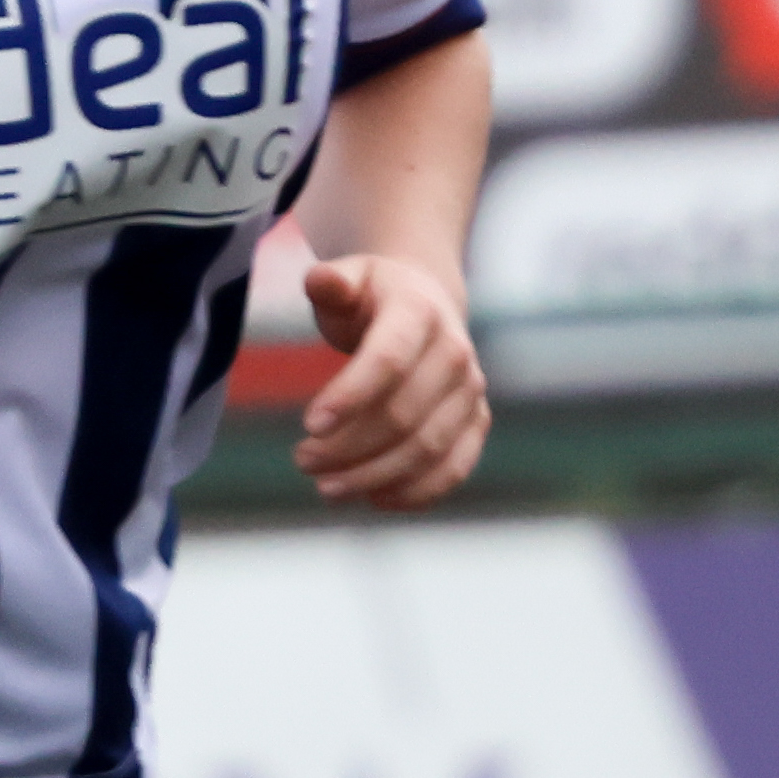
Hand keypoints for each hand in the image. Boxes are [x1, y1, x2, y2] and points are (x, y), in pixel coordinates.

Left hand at [292, 251, 488, 511]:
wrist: (426, 305)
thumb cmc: (372, 297)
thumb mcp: (349, 279)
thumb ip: (331, 282)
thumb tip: (321, 280)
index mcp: (420, 310)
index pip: (388, 360)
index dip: (350, 396)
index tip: (308, 426)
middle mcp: (455, 351)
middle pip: (403, 414)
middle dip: (348, 446)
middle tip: (302, 460)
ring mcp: (470, 391)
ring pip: (426, 449)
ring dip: (373, 476)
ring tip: (325, 486)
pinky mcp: (476, 422)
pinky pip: (454, 468)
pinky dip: (417, 492)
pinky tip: (373, 498)